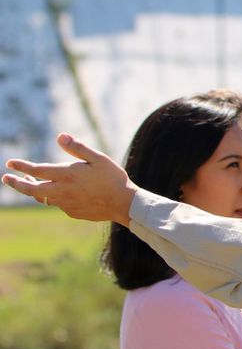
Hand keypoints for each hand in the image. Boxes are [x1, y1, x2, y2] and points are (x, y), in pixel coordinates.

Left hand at [4, 134, 136, 225]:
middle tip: (6, 178)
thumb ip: (77, 148)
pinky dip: (53, 197)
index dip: (21, 166)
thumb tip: (60, 136)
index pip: (37, 170)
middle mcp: (62, 191)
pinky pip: (57, 204)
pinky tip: (59, 192)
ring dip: (33, 189)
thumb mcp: (98, 158)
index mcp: (67, 175)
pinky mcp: (71, 212)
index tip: (10, 163)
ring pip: (42, 197)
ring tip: (29, 183)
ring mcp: (65, 203)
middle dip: (16, 184)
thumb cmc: (113, 178)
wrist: (123, 204)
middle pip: (31, 189)